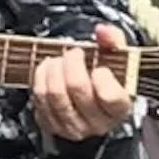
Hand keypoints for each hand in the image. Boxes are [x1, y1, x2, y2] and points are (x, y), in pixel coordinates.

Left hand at [31, 23, 136, 146]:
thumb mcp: (117, 58)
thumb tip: (102, 31)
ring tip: (59, 60)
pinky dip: (40, 79)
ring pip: (54, 94)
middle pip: (76, 88)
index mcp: (118, 108)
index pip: (109, 96)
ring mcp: (73, 127)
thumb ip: (113, 40)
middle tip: (73, 53)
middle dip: (71, 63)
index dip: (101, 77)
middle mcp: (97, 123)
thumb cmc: (107, 77)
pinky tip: (48, 70)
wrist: (91, 95)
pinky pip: (39, 100)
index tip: (99, 67)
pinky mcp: (52, 125)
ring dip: (53, 69)